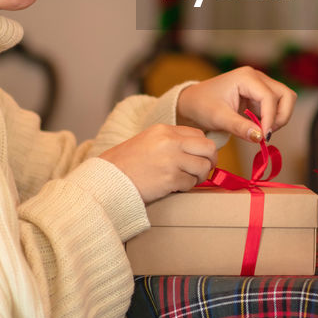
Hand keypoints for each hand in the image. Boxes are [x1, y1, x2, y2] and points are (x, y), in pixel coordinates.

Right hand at [99, 123, 216, 202]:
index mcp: (163, 130)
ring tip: (187, 180)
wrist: (107, 179)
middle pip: (208, 148)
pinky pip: (191, 183)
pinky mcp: (169, 178)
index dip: (203, 148)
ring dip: (199, 177)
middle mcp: (169, 141)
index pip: (198, 135)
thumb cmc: (125, 164)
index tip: (201, 158)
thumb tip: (195, 151)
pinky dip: (186, 187)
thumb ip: (170, 142)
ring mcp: (171, 159)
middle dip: (210, 161)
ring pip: (203, 167)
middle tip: (204, 170)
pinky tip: (175, 187)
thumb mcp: (147, 142)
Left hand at [177, 66, 296, 143]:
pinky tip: (257, 128)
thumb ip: (240, 127)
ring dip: (279, 117)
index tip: (264, 137)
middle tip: (266, 133)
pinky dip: (272, 118)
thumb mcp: (219, 118)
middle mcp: (257, 77)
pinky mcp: (260, 95)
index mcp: (246, 77)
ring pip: (285, 100)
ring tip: (262, 131)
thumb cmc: (202, 106)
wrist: (192, 102)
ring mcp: (260, 85)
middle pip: (285, 95)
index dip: (270, 118)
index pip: (269, 97)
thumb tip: (260, 137)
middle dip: (280, 116)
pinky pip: (276, 106)